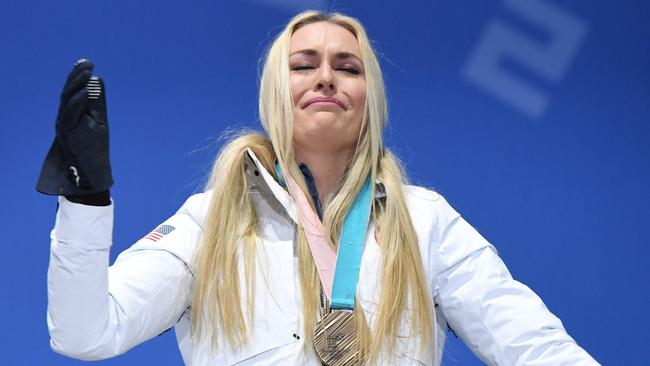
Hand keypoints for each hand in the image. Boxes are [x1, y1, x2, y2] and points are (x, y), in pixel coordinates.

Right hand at [36, 59, 112, 195]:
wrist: (91, 173)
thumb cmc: (94, 148)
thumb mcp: (98, 120)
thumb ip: (96, 102)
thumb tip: (97, 79)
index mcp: (73, 113)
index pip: (73, 90)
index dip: (78, 76)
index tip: (87, 62)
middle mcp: (66, 117)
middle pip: (68, 92)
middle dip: (77, 76)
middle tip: (86, 63)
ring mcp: (64, 125)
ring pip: (67, 101)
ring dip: (76, 85)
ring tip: (86, 72)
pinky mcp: (67, 134)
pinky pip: (69, 116)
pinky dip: (76, 103)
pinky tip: (83, 92)